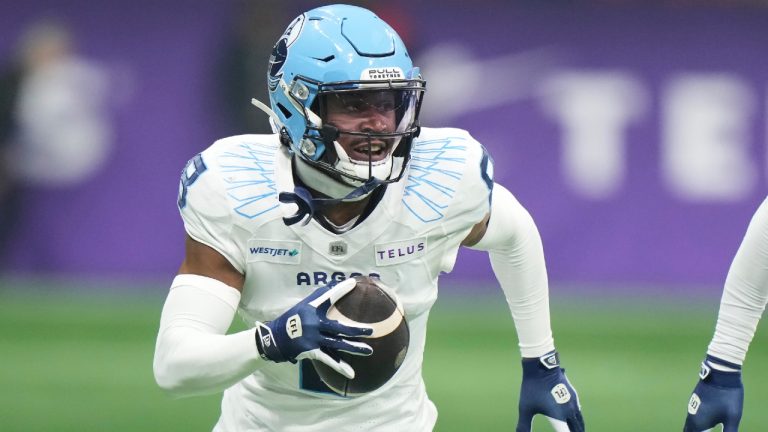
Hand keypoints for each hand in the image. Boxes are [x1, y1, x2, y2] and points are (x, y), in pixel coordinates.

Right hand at [255, 278, 372, 378]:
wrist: (275, 338)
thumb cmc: (292, 319)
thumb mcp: (303, 306)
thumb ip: (319, 297)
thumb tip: (334, 284)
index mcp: (312, 309)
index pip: (329, 297)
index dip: (340, 290)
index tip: (354, 283)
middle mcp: (314, 324)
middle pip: (339, 327)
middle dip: (357, 329)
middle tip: (372, 330)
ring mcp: (313, 339)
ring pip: (338, 344)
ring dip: (354, 348)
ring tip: (369, 350)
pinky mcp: (311, 351)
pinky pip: (329, 360)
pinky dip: (340, 367)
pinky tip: (351, 374)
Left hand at [516, 351, 583, 431]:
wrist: (541, 366)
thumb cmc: (532, 387)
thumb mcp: (525, 408)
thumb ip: (523, 425)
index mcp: (559, 417)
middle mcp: (569, 411)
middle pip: (577, 430)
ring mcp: (573, 402)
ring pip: (579, 420)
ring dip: (579, 428)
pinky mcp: (573, 394)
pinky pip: (579, 411)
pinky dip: (579, 418)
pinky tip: (576, 418)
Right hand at [683, 355, 742, 431]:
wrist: (720, 373)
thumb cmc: (728, 397)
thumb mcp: (732, 418)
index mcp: (699, 423)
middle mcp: (692, 415)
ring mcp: (692, 406)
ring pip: (689, 424)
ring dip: (693, 431)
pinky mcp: (695, 400)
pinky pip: (691, 417)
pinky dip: (694, 424)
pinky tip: (702, 425)